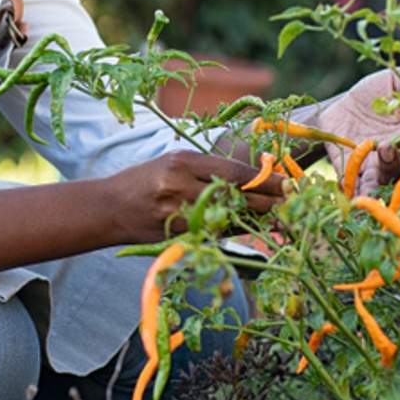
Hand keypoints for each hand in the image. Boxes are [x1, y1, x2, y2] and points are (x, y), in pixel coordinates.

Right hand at [108, 151, 285, 242]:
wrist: (108, 208)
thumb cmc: (144, 180)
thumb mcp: (174, 162)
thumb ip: (208, 170)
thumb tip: (251, 179)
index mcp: (182, 163)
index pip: (234, 173)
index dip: (265, 180)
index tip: (289, 183)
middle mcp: (180, 187)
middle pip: (236, 198)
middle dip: (267, 202)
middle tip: (290, 202)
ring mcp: (177, 215)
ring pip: (228, 220)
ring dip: (252, 219)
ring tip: (273, 215)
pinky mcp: (175, 236)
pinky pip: (213, 235)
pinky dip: (230, 231)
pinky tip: (243, 227)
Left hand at [311, 67, 399, 196]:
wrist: (342, 103)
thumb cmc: (375, 91)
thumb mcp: (394, 80)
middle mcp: (394, 157)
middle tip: (395, 171)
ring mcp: (372, 165)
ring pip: (378, 183)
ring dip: (375, 190)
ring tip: (370, 193)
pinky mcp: (350, 168)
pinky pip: (352, 183)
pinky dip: (353, 191)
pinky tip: (350, 195)